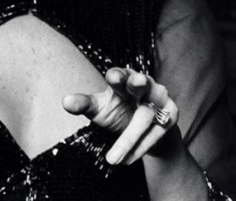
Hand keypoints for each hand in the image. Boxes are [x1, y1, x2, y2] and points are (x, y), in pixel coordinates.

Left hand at [62, 68, 178, 165]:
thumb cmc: (118, 111)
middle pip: (142, 82)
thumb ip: (84, 104)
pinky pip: (155, 134)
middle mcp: (145, 85)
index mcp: (124, 79)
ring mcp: (160, 100)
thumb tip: (65, 101)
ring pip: (146, 116)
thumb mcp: (100, 109)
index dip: (118, 75)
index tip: (113, 77)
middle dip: (139, 82)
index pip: (121, 74)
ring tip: (113, 158)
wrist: (146, 131)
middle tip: (137, 81)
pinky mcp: (170, 117)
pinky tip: (126, 160)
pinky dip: (139, 148)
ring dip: (130, 137)